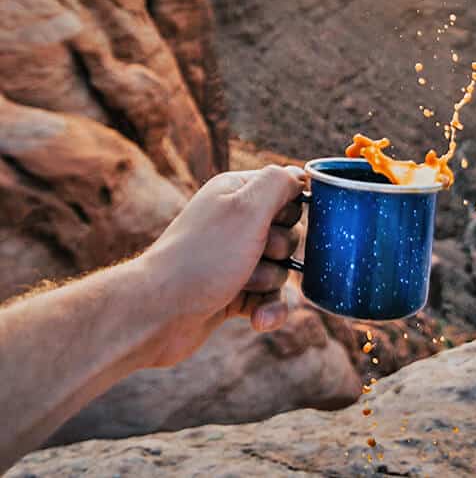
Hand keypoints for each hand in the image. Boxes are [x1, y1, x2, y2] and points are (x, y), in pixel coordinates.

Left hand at [138, 165, 304, 367]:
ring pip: (282, 269)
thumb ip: (279, 183)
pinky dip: (268, 309)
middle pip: (289, 233)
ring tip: (242, 285)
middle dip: (279, 250)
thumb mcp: (247, 207)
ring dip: (269, 282)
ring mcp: (235, 259)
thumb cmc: (204, 255)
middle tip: (254, 253)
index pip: (288, 190)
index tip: (275, 221)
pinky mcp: (234, 292)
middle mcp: (236, 222)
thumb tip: (299, 175)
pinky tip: (258, 319)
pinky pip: (270, 298)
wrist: (158, 312)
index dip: (290, 210)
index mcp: (237, 192)